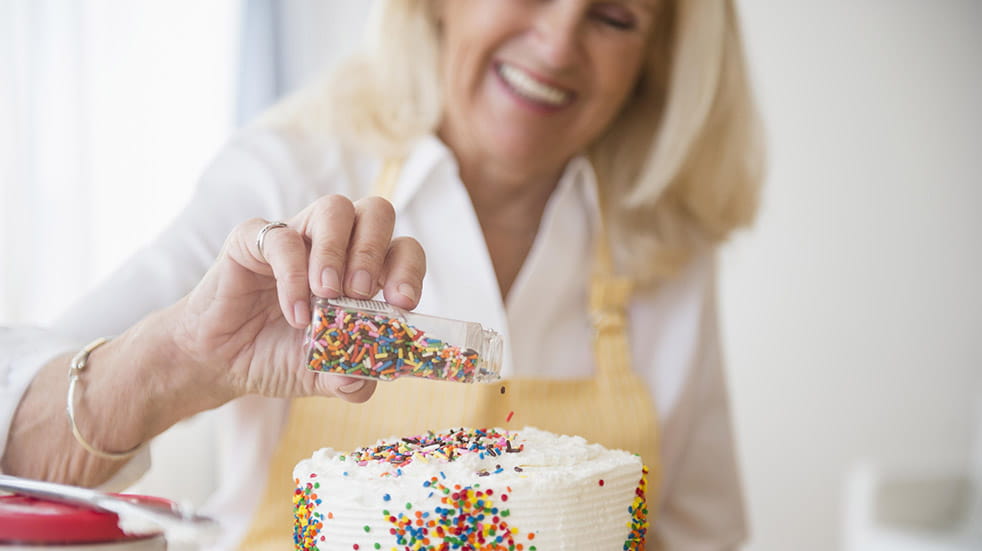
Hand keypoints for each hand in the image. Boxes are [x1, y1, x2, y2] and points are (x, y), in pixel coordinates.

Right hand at [173, 195, 424, 403]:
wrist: (220, 363)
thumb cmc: (278, 357)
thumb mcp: (323, 377)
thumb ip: (352, 379)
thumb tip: (377, 376)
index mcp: (362, 271)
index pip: (402, 249)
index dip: (409, 269)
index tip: (403, 303)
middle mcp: (335, 245)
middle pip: (376, 212)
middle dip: (375, 251)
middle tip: (360, 293)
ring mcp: (297, 236)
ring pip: (335, 209)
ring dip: (337, 252)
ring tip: (327, 295)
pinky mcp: (255, 239)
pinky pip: (282, 237)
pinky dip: (294, 275)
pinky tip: (294, 312)